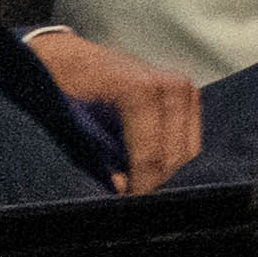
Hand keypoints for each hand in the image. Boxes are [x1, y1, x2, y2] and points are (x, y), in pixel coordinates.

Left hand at [23, 28, 205, 191]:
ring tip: (138, 177)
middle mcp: (170, 86)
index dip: (139, 184)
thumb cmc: (67, 88)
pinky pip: (190, 138)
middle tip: (131, 192)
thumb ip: (99, 157)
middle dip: (153, 180)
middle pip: (175, 156)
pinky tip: (149, 160)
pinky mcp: (189, 93)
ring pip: (188, 151)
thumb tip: (121, 186)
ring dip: (165, 169)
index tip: (125, 199)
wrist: (71, 58)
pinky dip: (172, 154)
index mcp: (141, 90)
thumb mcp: (73, 124)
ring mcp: (184, 88)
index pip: (152, 154)